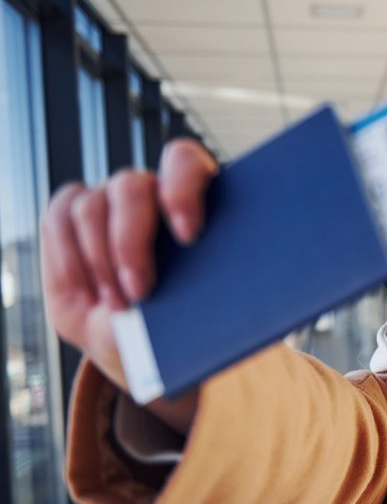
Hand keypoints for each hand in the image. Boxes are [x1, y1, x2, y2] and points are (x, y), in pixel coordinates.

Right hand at [41, 139, 215, 429]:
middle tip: (140, 291)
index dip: (182, 191)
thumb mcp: (198, 306)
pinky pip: (57, 221)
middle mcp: (150, 190)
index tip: (188, 236)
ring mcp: (107, 199)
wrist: (131, 340)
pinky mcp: (67, 215)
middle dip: (130, 243)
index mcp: (196, 197)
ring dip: (101, 264)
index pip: (184, 163)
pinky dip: (71, 263)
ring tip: (119, 306)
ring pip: (90, 209)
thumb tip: (212, 275)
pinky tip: (90, 294)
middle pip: (130, 187)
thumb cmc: (177, 320)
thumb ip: (204, 281)